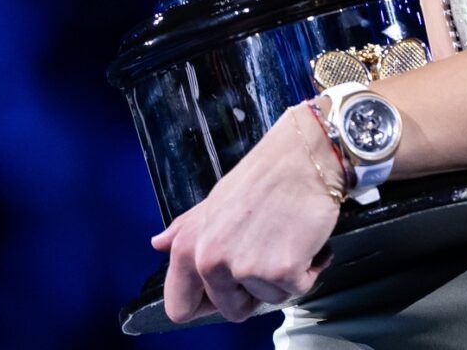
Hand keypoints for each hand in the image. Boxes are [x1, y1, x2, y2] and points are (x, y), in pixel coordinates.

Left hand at [152, 103, 340, 322]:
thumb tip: (158, 243)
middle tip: (265, 255)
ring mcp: (245, 267)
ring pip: (268, 299)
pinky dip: (308, 269)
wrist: (305, 156)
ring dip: (283, 276)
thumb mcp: (214, 202)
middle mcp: (209, 260)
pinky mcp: (280, 271)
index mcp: (187, 248)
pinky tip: (306, 241)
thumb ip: (185, 229)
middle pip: (232, 311)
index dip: (206, 303)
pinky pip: (298, 289)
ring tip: (286, 237)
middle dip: (254, 291)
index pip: (180, 307)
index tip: (227, 289)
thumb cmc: (264, 176)